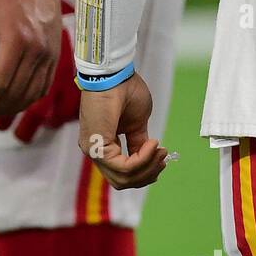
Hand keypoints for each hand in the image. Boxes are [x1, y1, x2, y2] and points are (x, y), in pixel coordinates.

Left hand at [0, 0, 59, 117]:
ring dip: (12, 107)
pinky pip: (44, 86)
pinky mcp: (56, 56)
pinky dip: (29, 98)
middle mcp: (36, 50)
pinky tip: (15, 100)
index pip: (0, 81)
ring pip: (32, 93)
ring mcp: (49, 55)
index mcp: (15, 39)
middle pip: (16, 92)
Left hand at [78, 72, 167, 189]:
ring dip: (147, 167)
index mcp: (103, 144)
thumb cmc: (124, 91)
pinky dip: (142, 160)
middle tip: (163, 157)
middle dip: (148, 173)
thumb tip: (148, 159)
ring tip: (158, 150)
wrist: (114, 73)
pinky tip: (152, 145)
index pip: (123, 173)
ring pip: (124, 178)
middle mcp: (95, 150)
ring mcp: (92, 149)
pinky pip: (123, 167)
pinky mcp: (96, 147)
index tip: (163, 155)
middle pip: (123, 181)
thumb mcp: (137, 123)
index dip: (146, 169)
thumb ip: (138, 143)